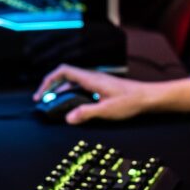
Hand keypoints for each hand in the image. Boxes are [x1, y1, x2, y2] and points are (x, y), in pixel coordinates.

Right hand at [33, 64, 155, 124]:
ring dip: (60, 91)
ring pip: (72, 82)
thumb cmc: (131, 101)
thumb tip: (68, 118)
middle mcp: (91, 77)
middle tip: (42, 100)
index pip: (63, 72)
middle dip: (50, 87)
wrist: (148, 97)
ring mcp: (96, 82)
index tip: (41, 94)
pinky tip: (71, 105)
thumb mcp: (107, 110)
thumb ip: (86, 113)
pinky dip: (70, 94)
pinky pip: (79, 87)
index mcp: (90, 79)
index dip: (48, 81)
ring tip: (53, 103)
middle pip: (64, 76)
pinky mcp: (100, 87)